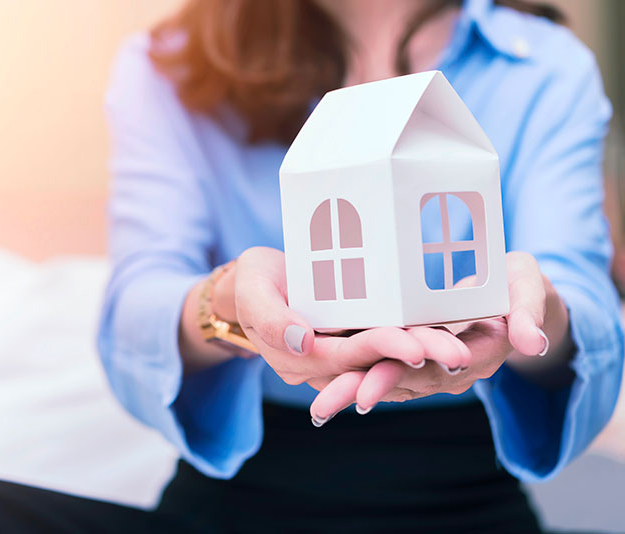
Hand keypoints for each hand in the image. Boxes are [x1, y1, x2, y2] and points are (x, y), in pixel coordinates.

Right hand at [234, 247, 470, 401]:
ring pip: (390, 358)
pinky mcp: (358, 337)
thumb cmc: (253, 282)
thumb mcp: (250, 291)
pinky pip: (391, 343)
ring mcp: (344, 352)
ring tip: (466, 346)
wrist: (258, 282)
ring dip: (427, 354)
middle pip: (377, 363)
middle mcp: (326, 364)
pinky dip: (421, 339)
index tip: (413, 344)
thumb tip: (301, 340)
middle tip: (458, 353)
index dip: (379, 351)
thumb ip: (269, 317)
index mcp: (298, 358)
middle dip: (417, 358)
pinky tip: (454, 329)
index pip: (345, 357)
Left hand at [309, 251, 570, 422]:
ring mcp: (428, 361)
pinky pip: (381, 362)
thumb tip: (531, 343)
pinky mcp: (412, 349)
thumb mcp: (530, 290)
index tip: (367, 391)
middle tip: (323, 407)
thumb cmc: (521, 286)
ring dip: (350, 389)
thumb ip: (529, 312)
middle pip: (399, 379)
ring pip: (385, 376)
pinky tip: (320, 376)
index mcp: (474, 353)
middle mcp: (447, 366)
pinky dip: (353, 370)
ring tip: (317, 405)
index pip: (431, 370)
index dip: (398, 377)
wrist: (515, 297)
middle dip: (360, 392)